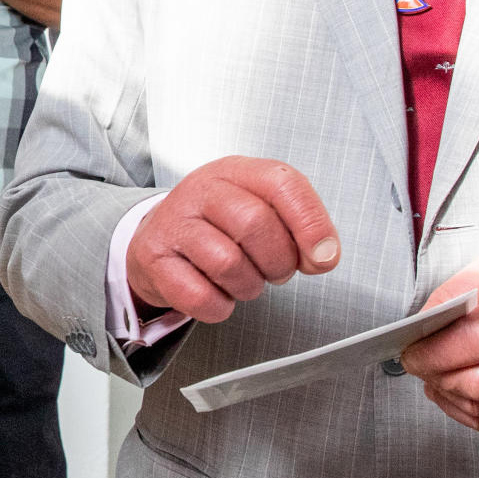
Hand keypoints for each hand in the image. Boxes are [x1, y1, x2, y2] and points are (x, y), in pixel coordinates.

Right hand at [126, 155, 340, 323]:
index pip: (283, 183)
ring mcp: (174, 222)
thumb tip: (324, 256)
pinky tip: (217, 293)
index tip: (324, 257)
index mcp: (238, 170)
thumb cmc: (219, 225)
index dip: (311, 223)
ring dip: (248, 286)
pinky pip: (198, 296)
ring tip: (244, 280)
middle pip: (256, 223)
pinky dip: (219, 306)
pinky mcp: (154, 259)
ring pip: (227, 262)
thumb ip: (300, 226)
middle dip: (278, 261)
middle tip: (276, 272)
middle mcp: (203, 188)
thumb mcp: (260, 209)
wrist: (159, 239)